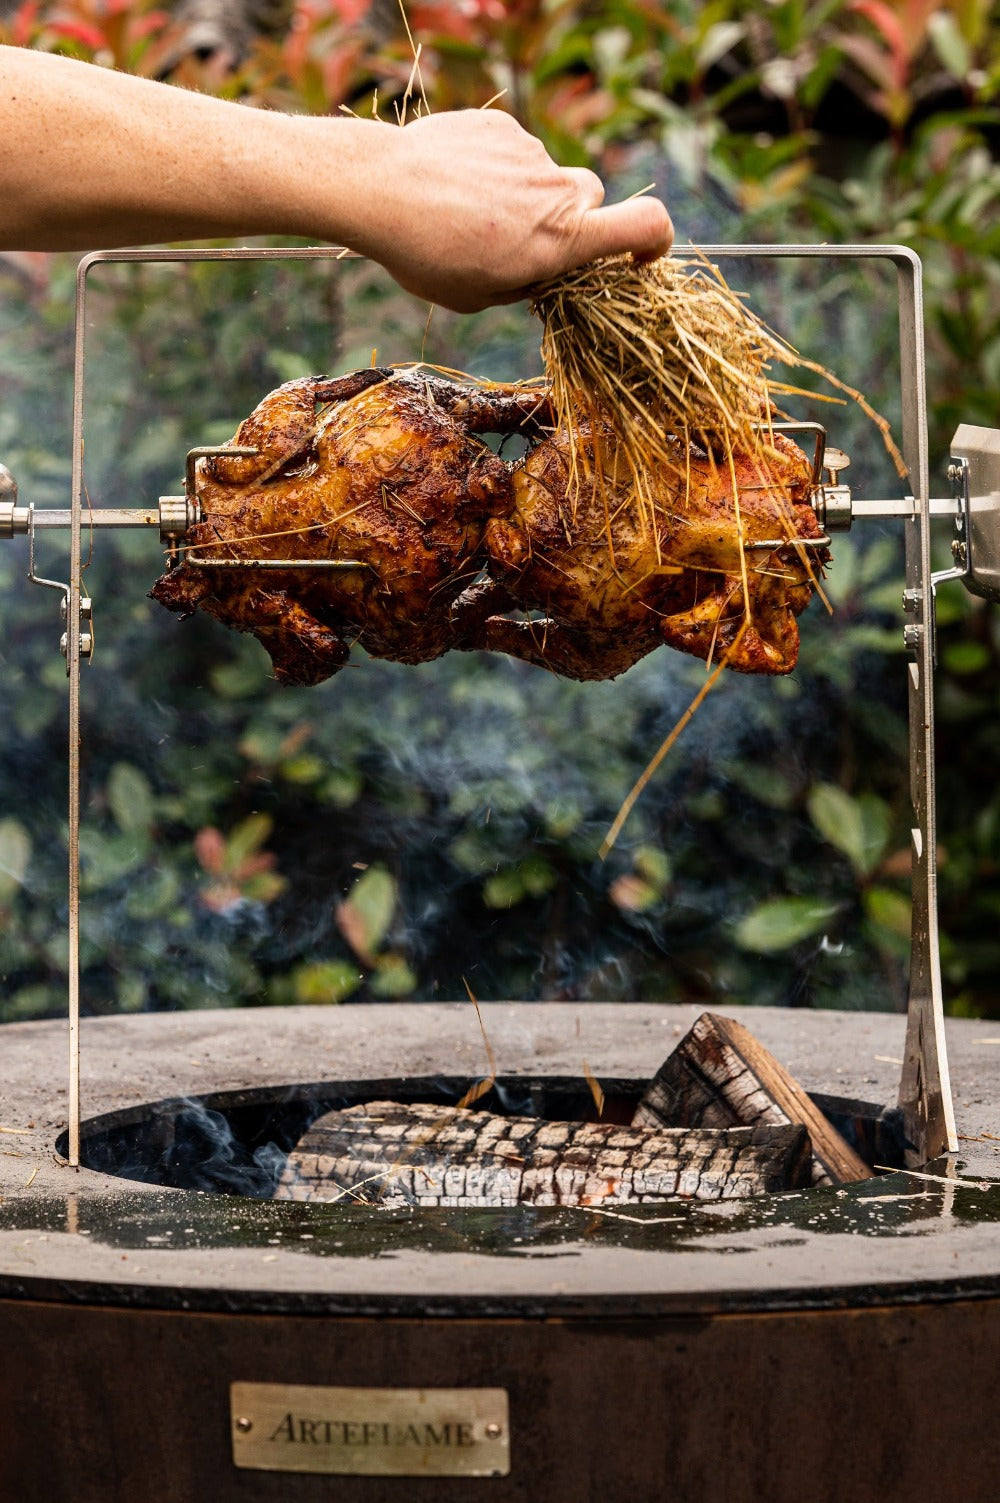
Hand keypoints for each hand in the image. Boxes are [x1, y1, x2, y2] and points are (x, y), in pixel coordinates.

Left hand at [335, 110, 673, 311]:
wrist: (381, 190)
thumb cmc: (429, 256)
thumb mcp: (481, 297)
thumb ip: (524, 282)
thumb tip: (540, 270)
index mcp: (562, 241)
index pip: (646, 225)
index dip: (656, 241)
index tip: (640, 256)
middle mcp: (558, 191)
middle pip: (589, 200)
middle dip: (569, 221)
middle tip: (523, 243)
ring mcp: (531, 153)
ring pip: (545, 177)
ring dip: (522, 197)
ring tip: (467, 215)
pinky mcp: (501, 126)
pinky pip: (511, 152)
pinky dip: (494, 170)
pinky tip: (453, 185)